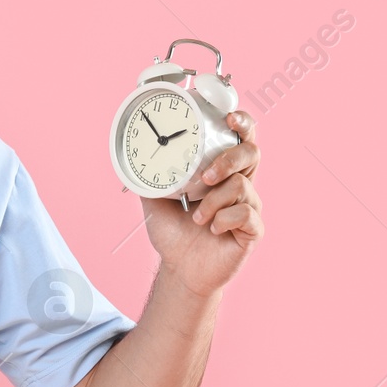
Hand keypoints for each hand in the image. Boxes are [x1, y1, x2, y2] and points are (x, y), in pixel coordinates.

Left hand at [141, 110, 262, 299]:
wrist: (180, 268)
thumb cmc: (173, 233)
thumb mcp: (155, 198)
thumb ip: (152, 175)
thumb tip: (133, 155)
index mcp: (222, 171)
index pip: (240, 139)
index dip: (242, 123)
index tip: (229, 118)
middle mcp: (239, 184)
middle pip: (251, 153)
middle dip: (229, 159)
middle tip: (206, 177)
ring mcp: (249, 206)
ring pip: (241, 186)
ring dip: (213, 201)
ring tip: (197, 218)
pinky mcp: (253, 229)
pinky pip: (245, 213)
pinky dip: (223, 219)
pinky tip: (212, 229)